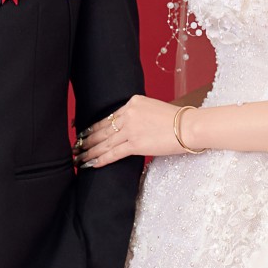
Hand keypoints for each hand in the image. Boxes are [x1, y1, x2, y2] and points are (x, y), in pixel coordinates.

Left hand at [76, 94, 192, 166]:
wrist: (190, 126)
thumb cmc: (178, 120)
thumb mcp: (155, 109)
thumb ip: (140, 115)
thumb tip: (131, 128)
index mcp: (132, 102)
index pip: (109, 117)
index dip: (93, 127)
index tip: (83, 133)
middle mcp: (128, 113)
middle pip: (102, 129)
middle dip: (87, 140)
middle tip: (76, 147)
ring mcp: (131, 129)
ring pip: (104, 142)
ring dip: (89, 152)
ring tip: (79, 158)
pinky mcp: (135, 143)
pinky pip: (113, 153)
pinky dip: (101, 159)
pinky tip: (91, 164)